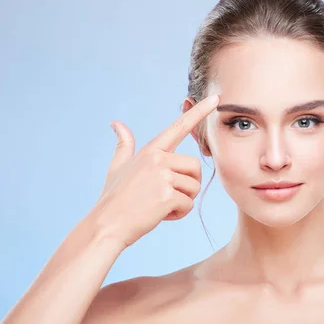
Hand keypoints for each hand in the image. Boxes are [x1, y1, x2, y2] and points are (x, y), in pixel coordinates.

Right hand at [92, 94, 218, 248]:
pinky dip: (178, 214)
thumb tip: (116, 123)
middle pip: (195, 167)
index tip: (216, 99)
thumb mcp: (117, 167)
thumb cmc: (114, 199)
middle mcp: (158, 159)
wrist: (107, 225)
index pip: (179, 127)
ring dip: (182, 202)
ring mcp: (162, 176)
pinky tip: (159, 215)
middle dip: (188, 185)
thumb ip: (124, 145)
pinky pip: (188, 205)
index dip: (199, 112)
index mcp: (150, 151)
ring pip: (194, 187)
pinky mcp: (167, 195)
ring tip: (160, 206)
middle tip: (166, 196)